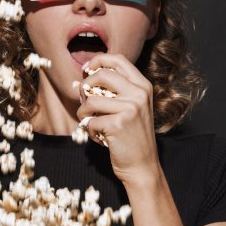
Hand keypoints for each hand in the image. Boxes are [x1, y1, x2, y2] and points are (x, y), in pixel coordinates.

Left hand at [75, 53, 161, 185]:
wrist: (142, 165)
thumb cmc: (132, 135)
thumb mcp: (132, 107)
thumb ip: (116, 90)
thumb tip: (83, 78)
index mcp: (143, 86)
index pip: (118, 59)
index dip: (98, 61)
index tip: (87, 71)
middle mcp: (139, 94)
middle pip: (101, 75)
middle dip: (86, 87)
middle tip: (85, 101)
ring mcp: (130, 109)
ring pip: (91, 100)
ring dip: (84, 113)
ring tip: (90, 122)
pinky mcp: (117, 124)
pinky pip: (90, 120)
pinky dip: (89, 130)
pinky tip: (98, 136)